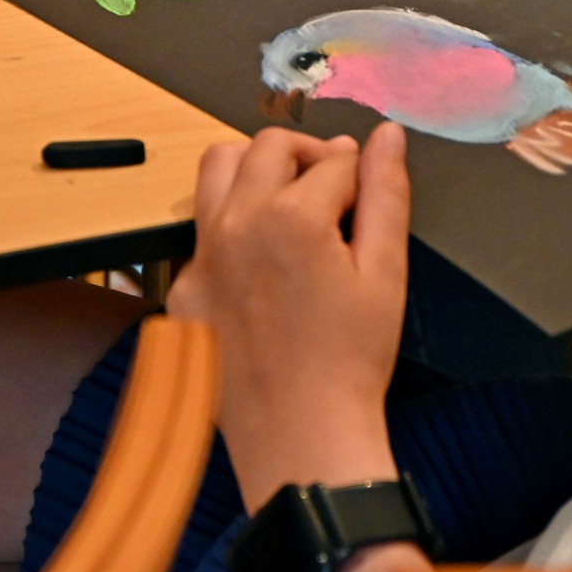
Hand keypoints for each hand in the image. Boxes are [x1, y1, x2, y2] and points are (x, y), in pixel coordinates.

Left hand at [168, 124, 410, 510]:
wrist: (301, 436)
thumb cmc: (352, 360)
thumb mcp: (385, 272)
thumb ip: (386, 194)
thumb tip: (387, 136)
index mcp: (291, 216)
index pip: (331, 160)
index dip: (358, 171)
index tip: (368, 191)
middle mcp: (235, 224)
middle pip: (267, 147)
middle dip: (307, 154)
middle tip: (334, 185)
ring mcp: (202, 257)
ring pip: (217, 170)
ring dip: (254, 169)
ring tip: (289, 201)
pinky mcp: (184, 290)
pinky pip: (200, 233)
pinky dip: (230, 226)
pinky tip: (261, 262)